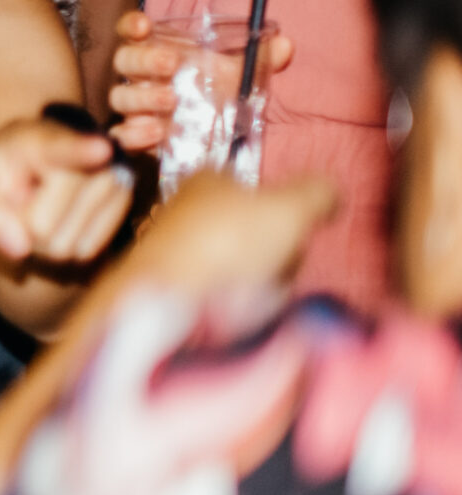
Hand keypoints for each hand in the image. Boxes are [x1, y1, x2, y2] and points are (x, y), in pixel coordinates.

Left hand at [0, 115, 132, 264]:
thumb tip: (19, 249)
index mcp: (41, 140)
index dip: (82, 151)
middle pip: (42, 226)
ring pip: (66, 245)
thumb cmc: (8, 176)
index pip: (61, 149)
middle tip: (27, 201)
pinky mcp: (125, 200)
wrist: (42, 161)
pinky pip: (87, 250)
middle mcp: (86, 152)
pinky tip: (68, 218)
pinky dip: (70, 246)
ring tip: (48, 206)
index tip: (102, 151)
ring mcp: (111, 175)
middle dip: (24, 227)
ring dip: (47, 240)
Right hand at [107, 10, 296, 154]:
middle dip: (145, 60)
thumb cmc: (219, 90)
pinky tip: (156, 133)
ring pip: (121, 96)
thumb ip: (259, 57)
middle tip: (171, 64)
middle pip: (125, 60)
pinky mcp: (136, 134)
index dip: (132, 25)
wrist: (218, 131)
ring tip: (172, 102)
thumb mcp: (241, 72)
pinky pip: (122, 134)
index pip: (131, 31)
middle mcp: (140, 75)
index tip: (144, 25)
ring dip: (143, 98)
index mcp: (157, 50)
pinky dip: (134, 133)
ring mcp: (135, 106)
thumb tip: (285, 45)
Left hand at [124, 169, 338, 293]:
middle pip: (258, 235)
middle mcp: (187, 212)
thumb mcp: (289, 207)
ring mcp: (178, 253)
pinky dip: (233, 309)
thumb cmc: (224, 243)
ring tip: (247, 292)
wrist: (163, 303)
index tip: (291, 229)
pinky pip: (222, 300)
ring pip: (244, 270)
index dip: (285, 213)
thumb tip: (331, 194)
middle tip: (271, 264)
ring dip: (257, 286)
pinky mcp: (173, 293)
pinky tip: (229, 313)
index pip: (261, 191)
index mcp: (207, 180)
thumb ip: (318, 193)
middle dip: (276, 256)